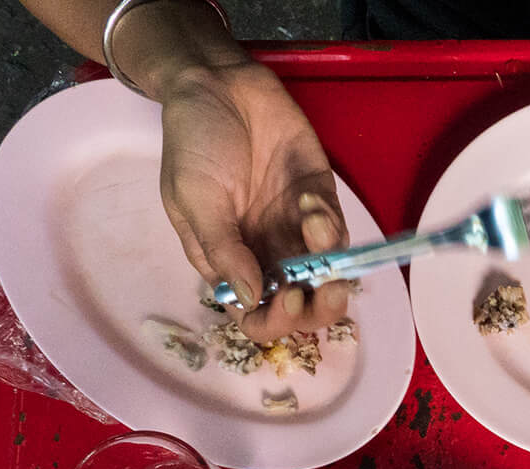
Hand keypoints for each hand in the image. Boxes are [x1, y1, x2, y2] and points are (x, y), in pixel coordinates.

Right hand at [153, 56, 353, 342]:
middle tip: (327, 288)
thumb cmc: (193, 142)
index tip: (288, 301)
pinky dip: (330, 221)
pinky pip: (337, 230)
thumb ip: (222, 250)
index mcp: (228, 262)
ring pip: (327, 273)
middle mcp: (265, 254)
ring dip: (330, 262)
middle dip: (320, 306)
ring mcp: (294, 229)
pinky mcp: (319, 201)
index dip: (276, 322)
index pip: (256, 316)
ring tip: (312, 219)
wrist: (217, 84)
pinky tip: (308, 197)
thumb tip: (250, 301)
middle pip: (302, 305)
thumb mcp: (194, 198)